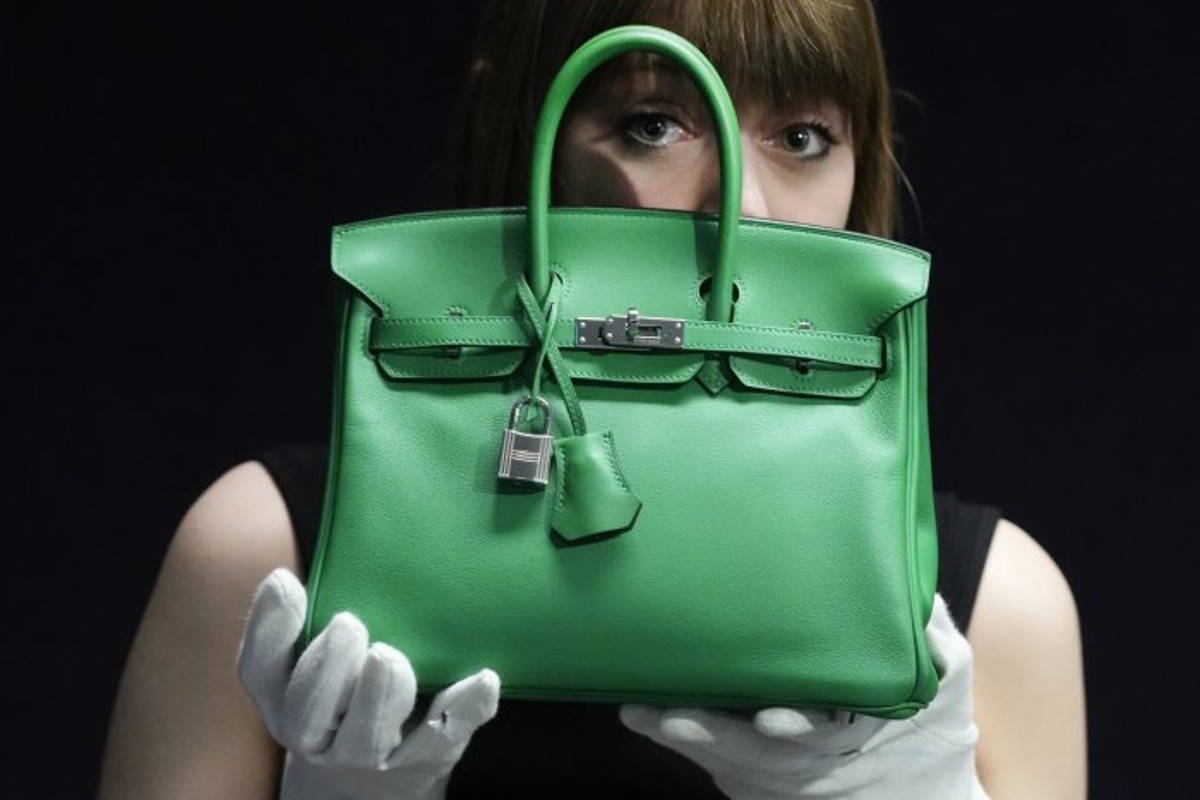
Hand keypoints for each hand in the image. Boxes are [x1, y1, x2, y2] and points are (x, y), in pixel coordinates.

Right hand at [237, 568, 499, 799]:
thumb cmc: (342, 690)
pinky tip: (482, 679)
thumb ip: (298, 620)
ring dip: (378, 696)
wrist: (374, 777)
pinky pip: (444, 738)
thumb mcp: (308, 659)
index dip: (270, 629)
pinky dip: (464, 707)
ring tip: (386, 656)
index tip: (290, 581)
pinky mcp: (426, 757)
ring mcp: (372, 753)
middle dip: (327, 669)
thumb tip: (288, 575)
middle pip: (309, 713)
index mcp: (285, 698)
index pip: (262, 670)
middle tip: (347, 623)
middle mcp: (319, 734)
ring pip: (369, 735)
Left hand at [619, 594, 987, 798]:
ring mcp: (785, 784)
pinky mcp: (760, 787)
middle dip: (714, 737)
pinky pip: (719, 768)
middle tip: (669, 714)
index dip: (796, 727)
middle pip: (760, 759)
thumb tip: (909, 579)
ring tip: (640, 711)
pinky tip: (646, 714)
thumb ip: (929, 636)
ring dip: (683, 741)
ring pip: (728, 767)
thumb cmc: (934, 738)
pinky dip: (684, 744)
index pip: (826, 736)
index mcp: (862, 738)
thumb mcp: (947, 685)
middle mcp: (817, 769)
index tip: (771, 717)